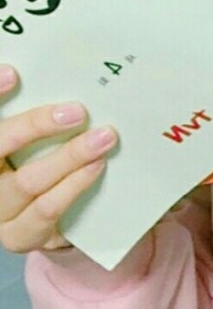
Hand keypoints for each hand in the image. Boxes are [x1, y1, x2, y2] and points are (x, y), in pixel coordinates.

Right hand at [0, 65, 117, 252]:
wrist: (44, 216)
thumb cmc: (39, 160)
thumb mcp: (34, 138)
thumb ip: (40, 120)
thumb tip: (68, 75)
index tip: (14, 73)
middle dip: (36, 125)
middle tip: (77, 111)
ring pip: (27, 181)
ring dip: (69, 157)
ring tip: (102, 139)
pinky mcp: (19, 235)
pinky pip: (47, 210)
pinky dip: (74, 186)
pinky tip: (96, 168)